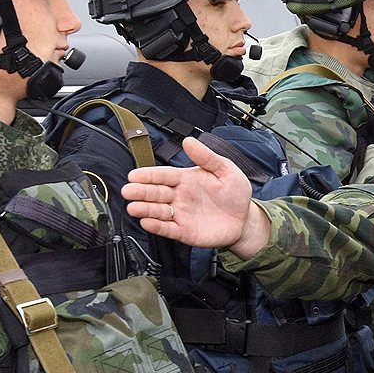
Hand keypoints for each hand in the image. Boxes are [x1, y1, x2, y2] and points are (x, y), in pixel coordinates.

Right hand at [122, 137, 270, 258]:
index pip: (163, 175)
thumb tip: (188, 141)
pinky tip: (147, 222)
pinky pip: (168, 229)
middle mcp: (179, 196)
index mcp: (186, 179)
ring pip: (158, 211)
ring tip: (133, 207)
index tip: (133, 175)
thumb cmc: (235, 192)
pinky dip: (157, 226)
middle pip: (156, 193)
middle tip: (128, 190)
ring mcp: (181, 214)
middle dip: (141, 191)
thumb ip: (206, 157)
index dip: (148, 175)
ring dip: (145, 209)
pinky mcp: (184, 231)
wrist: (245, 219)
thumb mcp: (225, 169)